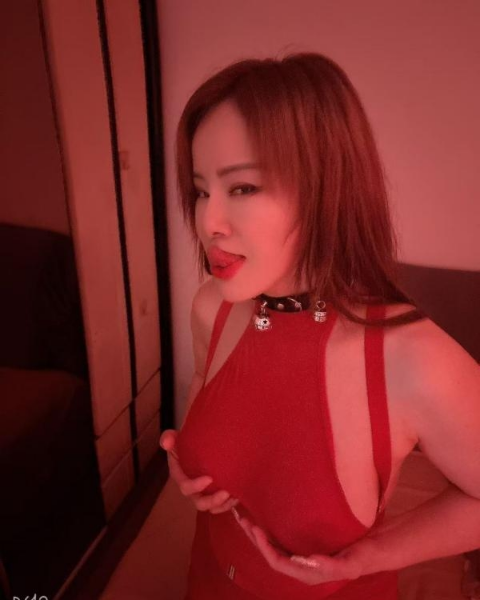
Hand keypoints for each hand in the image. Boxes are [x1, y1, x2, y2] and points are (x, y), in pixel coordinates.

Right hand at [159, 429, 238, 513]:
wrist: (200, 441)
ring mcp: (204, 492)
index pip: (185, 487)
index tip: (209, 479)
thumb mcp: (175, 437)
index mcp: (180, 476)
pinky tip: (238, 495)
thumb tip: (166, 443)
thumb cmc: (187, 441)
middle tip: (225, 492)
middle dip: (212, 501)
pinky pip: (222, 505)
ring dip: (223, 505)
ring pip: (212, 507)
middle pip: (199, 502)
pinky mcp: (214, 492)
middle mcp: (192, 488)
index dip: (195, 486)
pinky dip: (230, 503)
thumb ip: (169, 437)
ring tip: (234, 496)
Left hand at [235, 515, 364, 584]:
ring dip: (258, 533)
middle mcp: (301, 567)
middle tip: (241, 517)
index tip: (255, 529)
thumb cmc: (363, 556)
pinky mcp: (304, 547)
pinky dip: (269, 530)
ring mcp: (301, 558)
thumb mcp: (351, 563)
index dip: (264, 547)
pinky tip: (263, 518)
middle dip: (255, 538)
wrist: (374, 550)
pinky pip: (281, 540)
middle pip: (270, 553)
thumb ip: (333, 566)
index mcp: (307, 573)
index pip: (277, 562)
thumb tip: (310, 562)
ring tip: (245, 516)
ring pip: (273, 547)